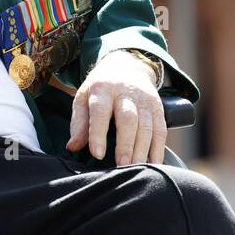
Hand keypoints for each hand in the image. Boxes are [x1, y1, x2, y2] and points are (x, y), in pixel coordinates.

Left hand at [65, 49, 165, 164]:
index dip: (98, 134)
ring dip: (143, 149)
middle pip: (128, 119)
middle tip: (121, 166)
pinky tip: (154, 164)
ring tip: (136, 168)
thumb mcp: (83, 98)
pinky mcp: (158, 107)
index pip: (100, 111)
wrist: (127, 66)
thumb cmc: (100, 88)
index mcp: (102, 89)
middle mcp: (125, 92)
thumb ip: (79, 123)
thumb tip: (73, 146)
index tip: (97, 154)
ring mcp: (144, 99)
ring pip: (147, 126)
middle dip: (126, 144)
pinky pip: (161, 129)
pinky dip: (158, 149)